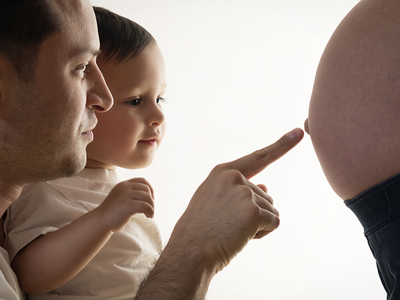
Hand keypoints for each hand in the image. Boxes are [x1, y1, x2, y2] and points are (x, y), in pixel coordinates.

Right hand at [95, 178, 154, 231]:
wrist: (100, 221)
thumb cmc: (112, 212)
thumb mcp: (121, 197)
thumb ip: (131, 194)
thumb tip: (150, 196)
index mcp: (123, 184)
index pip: (142, 180)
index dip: (150, 188)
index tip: (151, 198)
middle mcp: (125, 187)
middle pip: (146, 189)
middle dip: (151, 200)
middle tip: (149, 210)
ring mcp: (126, 195)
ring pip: (147, 197)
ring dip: (152, 207)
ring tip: (149, 214)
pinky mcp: (128, 205)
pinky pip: (146, 206)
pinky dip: (150, 211)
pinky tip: (149, 216)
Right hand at [171, 128, 303, 272]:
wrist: (190, 251)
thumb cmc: (201, 229)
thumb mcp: (214, 201)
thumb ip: (238, 190)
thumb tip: (266, 189)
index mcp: (223, 172)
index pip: (258, 157)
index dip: (282, 145)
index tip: (300, 132)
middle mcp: (234, 177)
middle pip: (265, 196)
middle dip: (253, 214)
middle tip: (227, 224)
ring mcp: (244, 192)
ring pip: (271, 210)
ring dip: (258, 224)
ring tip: (232, 230)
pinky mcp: (253, 210)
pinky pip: (274, 222)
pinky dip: (263, 233)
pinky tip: (242, 236)